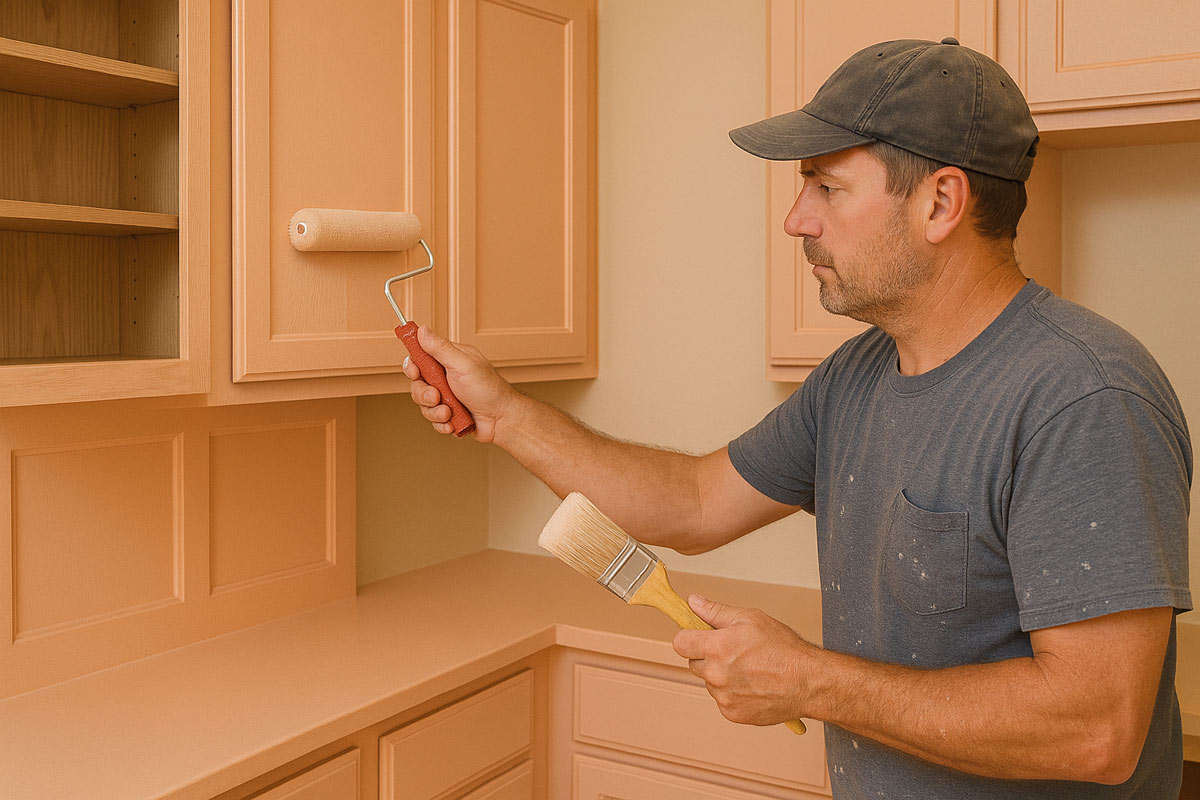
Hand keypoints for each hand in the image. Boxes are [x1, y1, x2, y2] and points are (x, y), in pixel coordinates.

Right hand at [403, 326, 515, 442]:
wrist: (501, 419)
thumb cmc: (488, 389)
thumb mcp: (463, 364)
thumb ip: (440, 348)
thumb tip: (422, 330)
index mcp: (449, 360)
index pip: (420, 357)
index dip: (413, 366)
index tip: (415, 372)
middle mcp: (446, 377)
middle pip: (417, 384)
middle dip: (424, 394)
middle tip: (436, 396)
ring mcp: (447, 396)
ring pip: (423, 404)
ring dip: (435, 411)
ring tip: (449, 412)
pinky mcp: (448, 413)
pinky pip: (432, 420)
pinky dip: (441, 423)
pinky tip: (453, 422)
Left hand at [672, 595, 815, 726]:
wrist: (808, 682)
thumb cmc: (784, 649)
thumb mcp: (750, 618)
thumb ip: (716, 612)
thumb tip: (693, 602)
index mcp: (716, 647)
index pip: (680, 643)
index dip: (689, 637)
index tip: (698, 637)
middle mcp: (716, 674)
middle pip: (694, 663)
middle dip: (708, 656)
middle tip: (734, 652)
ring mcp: (723, 697)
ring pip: (710, 682)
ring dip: (722, 676)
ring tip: (750, 670)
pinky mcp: (732, 714)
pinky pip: (723, 700)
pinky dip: (733, 694)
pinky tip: (753, 686)